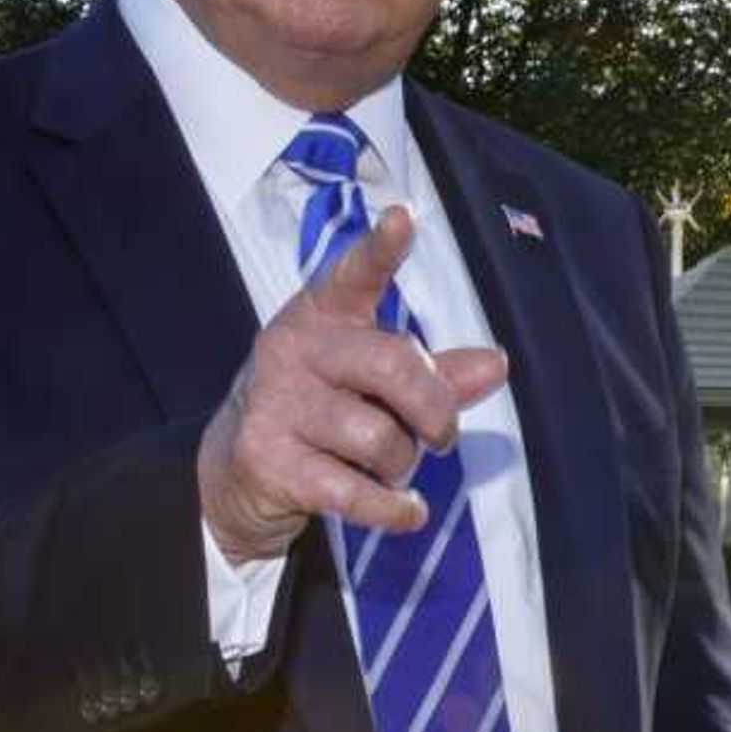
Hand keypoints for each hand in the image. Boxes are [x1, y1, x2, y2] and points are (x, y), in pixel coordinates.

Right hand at [198, 203, 509, 562]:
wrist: (234, 471)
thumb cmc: (320, 408)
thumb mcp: (371, 382)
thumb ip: (433, 372)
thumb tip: (495, 364)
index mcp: (323, 315)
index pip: (353, 275)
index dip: (380, 250)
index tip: (402, 219)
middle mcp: (294, 349)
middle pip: (392, 365)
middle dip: (435, 409)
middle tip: (442, 436)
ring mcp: (278, 405)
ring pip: (378, 438)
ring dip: (402, 464)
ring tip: (392, 468)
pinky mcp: (270, 461)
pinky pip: (355, 492)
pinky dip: (393, 509)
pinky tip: (407, 511)